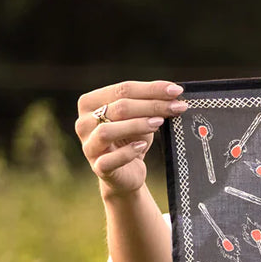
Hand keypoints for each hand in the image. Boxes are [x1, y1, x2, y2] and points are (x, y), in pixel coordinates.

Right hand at [75, 81, 186, 197]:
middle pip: (118, 108)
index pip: (122, 89)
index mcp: (91, 103)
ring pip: (107, 131)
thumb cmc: (132, 140)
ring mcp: (89, 145)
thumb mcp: (141, 119)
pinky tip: (142, 146)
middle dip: (151, 106)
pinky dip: (127, 152)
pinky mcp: (98, 167)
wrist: (127, 172)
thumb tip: (173, 95)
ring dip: (136, 125)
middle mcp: (84, 122)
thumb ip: (150, 105)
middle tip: (177, 107)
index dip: (151, 89)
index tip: (176, 90)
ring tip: (159, 123)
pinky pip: (109, 159)